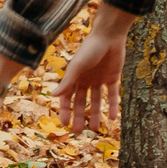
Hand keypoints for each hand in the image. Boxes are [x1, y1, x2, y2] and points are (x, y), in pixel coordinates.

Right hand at [53, 3, 132, 133]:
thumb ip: (67, 81)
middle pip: (81, 102)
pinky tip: (113, 118)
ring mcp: (99, 79)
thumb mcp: (77, 66)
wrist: (110, 35)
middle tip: (78, 132)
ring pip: (96, 101)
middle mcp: (85, 79)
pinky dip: (113, 106)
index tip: (64, 124)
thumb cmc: (90, 48)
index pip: (67, 97)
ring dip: (96, 114)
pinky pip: (112, 95)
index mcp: (74, 76)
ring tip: (96, 128)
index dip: (65, 110)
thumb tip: (53, 96)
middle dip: (79, 116)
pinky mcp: (112, 77)